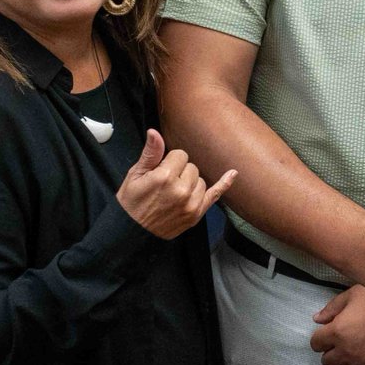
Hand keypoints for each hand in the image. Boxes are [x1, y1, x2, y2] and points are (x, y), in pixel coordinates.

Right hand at [116, 129, 236, 239]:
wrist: (132, 232)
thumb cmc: (131, 202)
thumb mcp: (135, 175)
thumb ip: (150, 153)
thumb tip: (155, 132)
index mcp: (164, 177)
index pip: (180, 155)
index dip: (169, 161)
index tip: (159, 171)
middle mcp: (181, 190)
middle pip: (192, 167)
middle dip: (179, 172)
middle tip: (164, 185)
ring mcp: (191, 203)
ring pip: (201, 180)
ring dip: (190, 183)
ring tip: (172, 193)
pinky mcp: (196, 214)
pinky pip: (215, 195)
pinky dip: (224, 184)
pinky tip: (233, 173)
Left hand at [310, 285, 364, 364]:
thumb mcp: (356, 293)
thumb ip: (333, 307)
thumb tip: (317, 320)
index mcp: (337, 332)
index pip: (316, 344)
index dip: (323, 337)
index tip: (333, 333)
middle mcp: (347, 353)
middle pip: (327, 362)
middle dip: (334, 351)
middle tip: (347, 342)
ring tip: (360, 355)